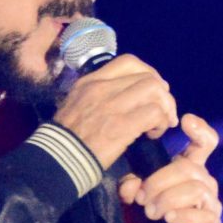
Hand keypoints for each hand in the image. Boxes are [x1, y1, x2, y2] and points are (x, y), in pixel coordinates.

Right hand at [52, 51, 177, 169]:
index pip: (129, 62)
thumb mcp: (76, 104)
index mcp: (90, 81)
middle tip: (163, 112)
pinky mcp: (121, 125)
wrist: (57, 160)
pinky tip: (153, 135)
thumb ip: (98, 95)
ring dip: (164, 109)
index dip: (149, 73)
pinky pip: (154, 113)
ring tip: (160, 124)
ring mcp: (112, 105)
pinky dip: (160, 124)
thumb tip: (125, 96)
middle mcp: (102, 87)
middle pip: (148, 77)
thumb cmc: (67, 137)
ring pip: (155, 91)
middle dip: (163, 95)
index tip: (153, 91)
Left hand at [118, 111, 221, 222]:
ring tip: (151, 211)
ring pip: (195, 188)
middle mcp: (203, 181)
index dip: (200, 130)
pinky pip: (202, 214)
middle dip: (160, 181)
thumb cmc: (148, 219)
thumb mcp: (132, 200)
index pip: (204, 144)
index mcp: (188, 169)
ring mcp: (210, 203)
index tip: (185, 121)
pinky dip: (183, 215)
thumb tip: (131, 186)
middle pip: (187, 167)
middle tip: (141, 197)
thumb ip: (129, 188)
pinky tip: (169, 219)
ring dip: (167, 199)